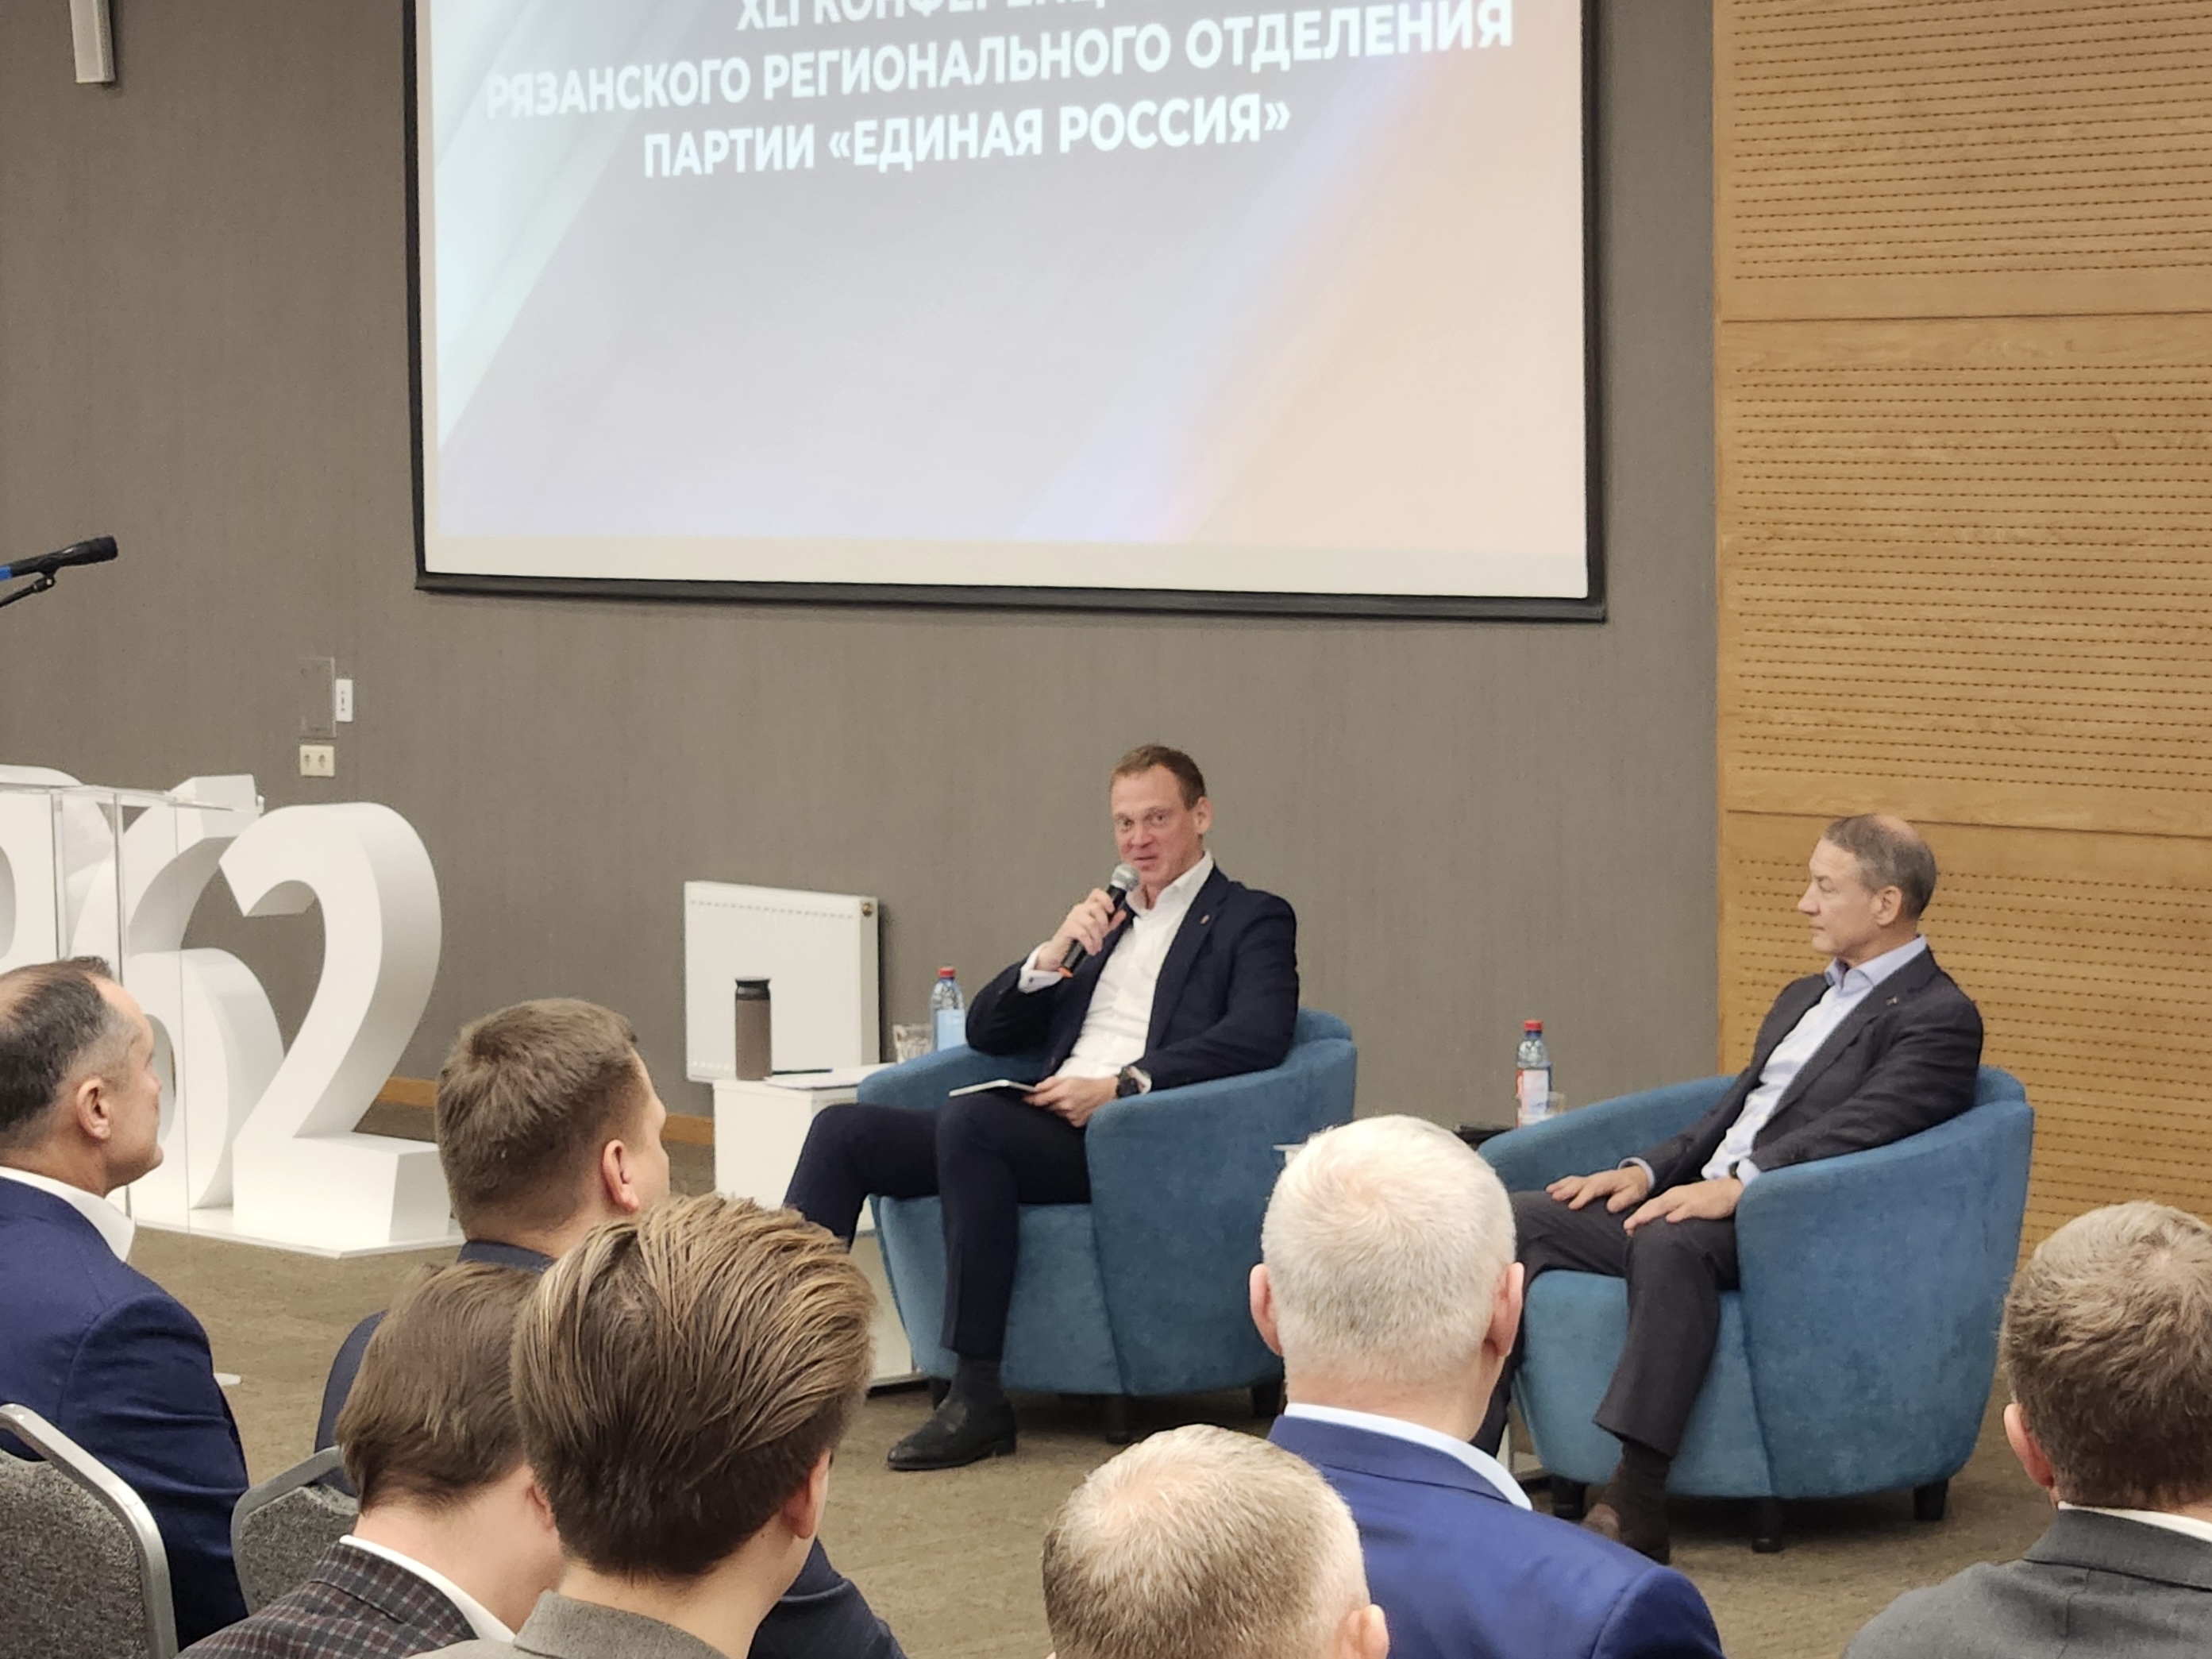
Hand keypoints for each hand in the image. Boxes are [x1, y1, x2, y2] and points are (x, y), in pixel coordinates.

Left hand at [1025, 1074, 1116, 1126]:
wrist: (1107, 1095)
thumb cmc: (1089, 1085)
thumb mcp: (1069, 1078)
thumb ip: (1051, 1082)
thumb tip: (1036, 1088)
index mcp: (1064, 1091)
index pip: (1039, 1099)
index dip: (1029, 1100)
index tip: (1024, 1099)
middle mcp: (1066, 1106)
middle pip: (1044, 1108)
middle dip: (1042, 1104)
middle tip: (1044, 1100)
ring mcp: (1071, 1117)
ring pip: (1053, 1115)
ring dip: (1052, 1110)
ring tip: (1062, 1103)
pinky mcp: (1075, 1124)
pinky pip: (1062, 1121)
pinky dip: (1062, 1116)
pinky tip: (1069, 1110)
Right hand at [1035, 888, 1120, 973]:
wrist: (1061, 952)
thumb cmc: (1080, 940)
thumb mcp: (1100, 931)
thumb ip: (1111, 922)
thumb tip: (1122, 913)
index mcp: (1088, 907)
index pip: (1096, 893)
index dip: (1105, 898)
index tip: (1111, 910)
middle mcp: (1079, 909)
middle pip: (1096, 908)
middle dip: (1103, 924)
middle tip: (1103, 936)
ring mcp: (1072, 918)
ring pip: (1091, 922)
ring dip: (1097, 937)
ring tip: (1096, 947)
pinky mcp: (1067, 929)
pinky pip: (1083, 933)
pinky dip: (1090, 943)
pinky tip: (1091, 949)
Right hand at [1547, 1165, 1650, 1212]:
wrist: (1637, 1176)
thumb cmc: (1635, 1187)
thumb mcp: (1634, 1194)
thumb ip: (1623, 1200)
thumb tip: (1610, 1207)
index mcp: (1607, 1182)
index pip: (1592, 1189)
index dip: (1582, 1197)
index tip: (1572, 1206)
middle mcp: (1596, 1178)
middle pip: (1579, 1183)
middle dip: (1566, 1190)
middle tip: (1554, 1197)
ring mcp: (1590, 1179)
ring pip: (1573, 1181)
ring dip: (1560, 1186)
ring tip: (1549, 1193)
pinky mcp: (1587, 1181)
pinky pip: (1572, 1181)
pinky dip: (1561, 1184)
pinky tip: (1550, 1190)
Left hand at [1623, 1177, 1743, 1233]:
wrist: (1729, 1190)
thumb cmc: (1708, 1200)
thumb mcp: (1687, 1205)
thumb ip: (1675, 1212)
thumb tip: (1662, 1225)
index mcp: (1672, 1197)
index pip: (1651, 1206)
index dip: (1638, 1216)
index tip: (1627, 1228)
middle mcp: (1676, 1196)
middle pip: (1653, 1206)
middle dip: (1639, 1216)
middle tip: (1626, 1227)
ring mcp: (1687, 1199)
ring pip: (1665, 1205)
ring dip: (1650, 1214)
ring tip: (1638, 1223)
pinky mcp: (1700, 1205)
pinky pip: (1687, 1209)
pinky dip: (1677, 1214)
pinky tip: (1669, 1220)